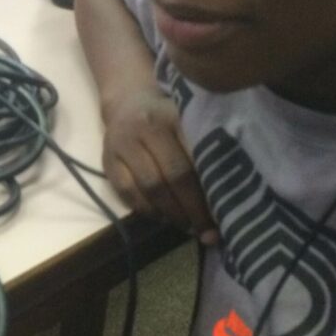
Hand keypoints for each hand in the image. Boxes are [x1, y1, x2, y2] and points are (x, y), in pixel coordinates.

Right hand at [101, 89, 217, 243]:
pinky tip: (163, 217)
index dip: (210, 190)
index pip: (196, 158)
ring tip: (188, 227)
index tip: (224, 215)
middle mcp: (147, 126)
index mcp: (175, 116)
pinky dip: (147, 210)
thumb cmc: (169, 118)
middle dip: (192, 209)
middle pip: (173, 176)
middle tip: (207, 232)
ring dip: (170, 213)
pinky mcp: (108, 159)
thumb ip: (204, 150)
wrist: (128, 104)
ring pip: (149, 187)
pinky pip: (127, 192)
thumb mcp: (189, 123)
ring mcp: (123, 143)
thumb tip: (227, 197)